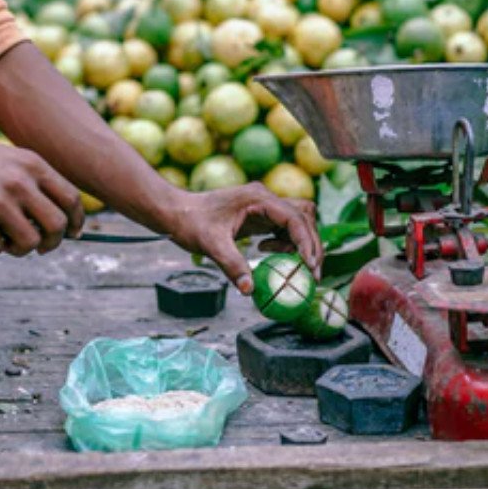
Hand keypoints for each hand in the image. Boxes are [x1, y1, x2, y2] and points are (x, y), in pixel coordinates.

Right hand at [0, 131, 82, 255]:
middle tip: (41, 246)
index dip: (76, 221)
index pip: (71, 198)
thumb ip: (33, 183)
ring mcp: (0, 200)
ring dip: (20, 249)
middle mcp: (21, 181)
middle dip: (52, 241)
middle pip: (57, 225)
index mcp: (32, 164)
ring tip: (6, 240)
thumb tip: (60, 218)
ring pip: (30, 242)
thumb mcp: (8, 161)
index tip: (73, 233)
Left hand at [166, 183, 322, 294]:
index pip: (295, 218)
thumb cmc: (190, 222)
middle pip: (304, 218)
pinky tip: (265, 252)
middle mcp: (265, 199)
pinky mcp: (259, 215)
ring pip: (297, 221)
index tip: (310, 266)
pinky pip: (283, 228)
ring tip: (289, 265)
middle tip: (311, 274)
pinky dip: (284, 243)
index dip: (306, 242)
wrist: (176, 212)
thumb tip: (249, 290)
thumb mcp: (211, 245)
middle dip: (310, 245)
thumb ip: (232, 265)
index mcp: (258, 199)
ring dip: (300, 243)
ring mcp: (263, 206)